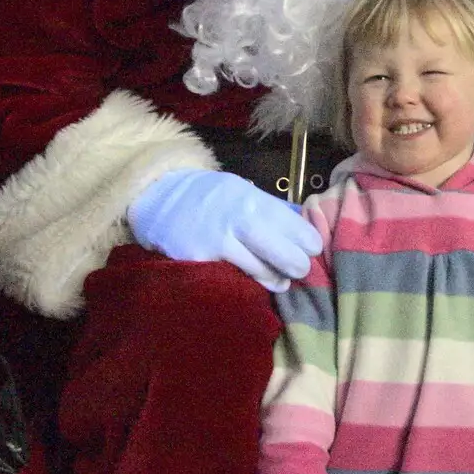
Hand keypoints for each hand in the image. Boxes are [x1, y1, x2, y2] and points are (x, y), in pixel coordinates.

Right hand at [128, 169, 321, 289]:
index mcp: (253, 200)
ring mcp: (219, 242)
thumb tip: (306, 225)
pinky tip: (253, 282)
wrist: (161, 200)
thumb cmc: (211, 198)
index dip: (309, 242)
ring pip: (262, 271)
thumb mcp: (242, 191)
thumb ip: (271, 209)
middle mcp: (239, 220)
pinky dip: (248, 282)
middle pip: (285, 253)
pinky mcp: (201, 261)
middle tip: (301, 270)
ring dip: (276, 279)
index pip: (295, 226)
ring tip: (281, 281)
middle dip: (299, 266)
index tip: (312, 249)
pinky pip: (234, 278)